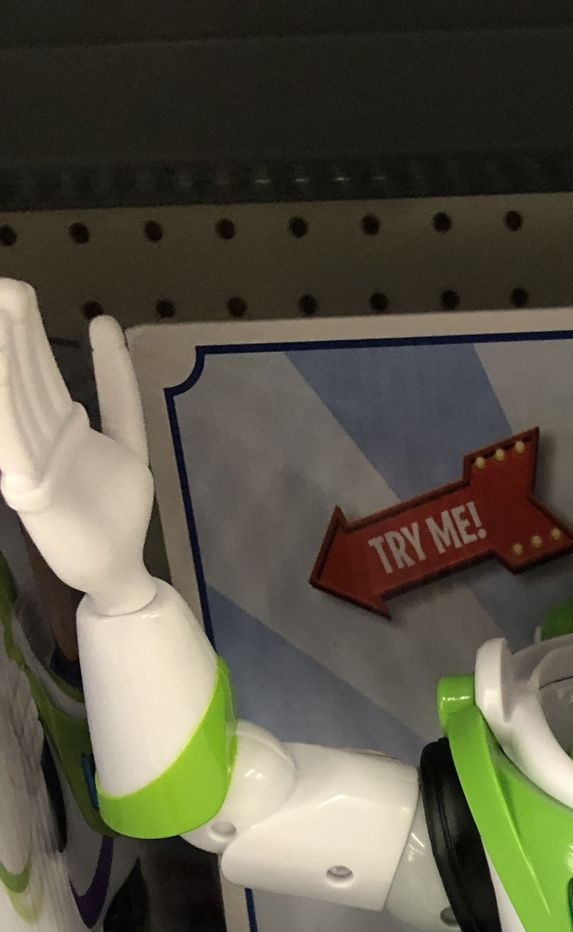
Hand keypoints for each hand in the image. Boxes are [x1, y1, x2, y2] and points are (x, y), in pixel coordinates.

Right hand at [0, 281, 154, 613]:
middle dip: (11, 331)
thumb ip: (119, 390)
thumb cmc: (116, 511)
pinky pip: (15, 441)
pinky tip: (3, 371)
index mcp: (57, 426)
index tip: (18, 290)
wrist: (118, 571)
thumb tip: (103, 324)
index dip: (28, 331)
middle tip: (4, 285)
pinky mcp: (31, 492)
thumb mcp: (127, 440)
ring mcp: (30, 464)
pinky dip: (6, 404)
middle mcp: (36, 440)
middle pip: (25, 376)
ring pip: (14, 401)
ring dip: (3, 357)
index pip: (41, 369)